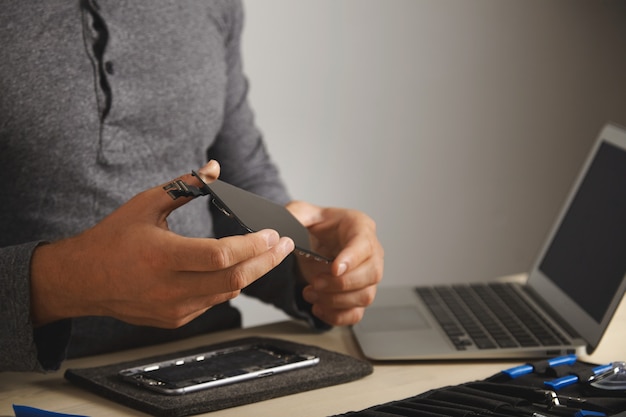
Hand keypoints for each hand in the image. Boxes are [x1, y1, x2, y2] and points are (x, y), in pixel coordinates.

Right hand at [30, 161, 294, 327]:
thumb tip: (215, 167)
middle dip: (266, 262)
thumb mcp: (146, 204)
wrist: (82, 280)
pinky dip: (230, 285)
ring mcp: (173, 308)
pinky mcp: (175, 319)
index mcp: (163, 256)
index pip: (222, 255)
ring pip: (228, 293)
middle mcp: (170, 287)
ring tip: (269, 254)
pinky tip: (239, 269)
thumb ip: (184, 186)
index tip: (275, 234)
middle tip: (286, 245)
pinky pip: (213, 302)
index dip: (254, 246)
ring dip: (252, 274)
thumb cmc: (114, 237)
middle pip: (234, 279)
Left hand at [286, 201, 383, 325]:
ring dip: (336, 300)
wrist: (315, 241)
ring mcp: (367, 276)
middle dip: (341, 283)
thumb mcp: (302, 212)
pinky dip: (337, 316)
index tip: (334, 269)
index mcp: (360, 227)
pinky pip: (356, 313)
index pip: (364, 244)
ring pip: (365, 296)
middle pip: (372, 274)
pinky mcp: (358, 294)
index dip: (351, 258)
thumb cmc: (316, 225)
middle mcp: (371, 252)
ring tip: (311, 293)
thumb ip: (294, 215)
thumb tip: (283, 229)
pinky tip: (318, 307)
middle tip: (316, 282)